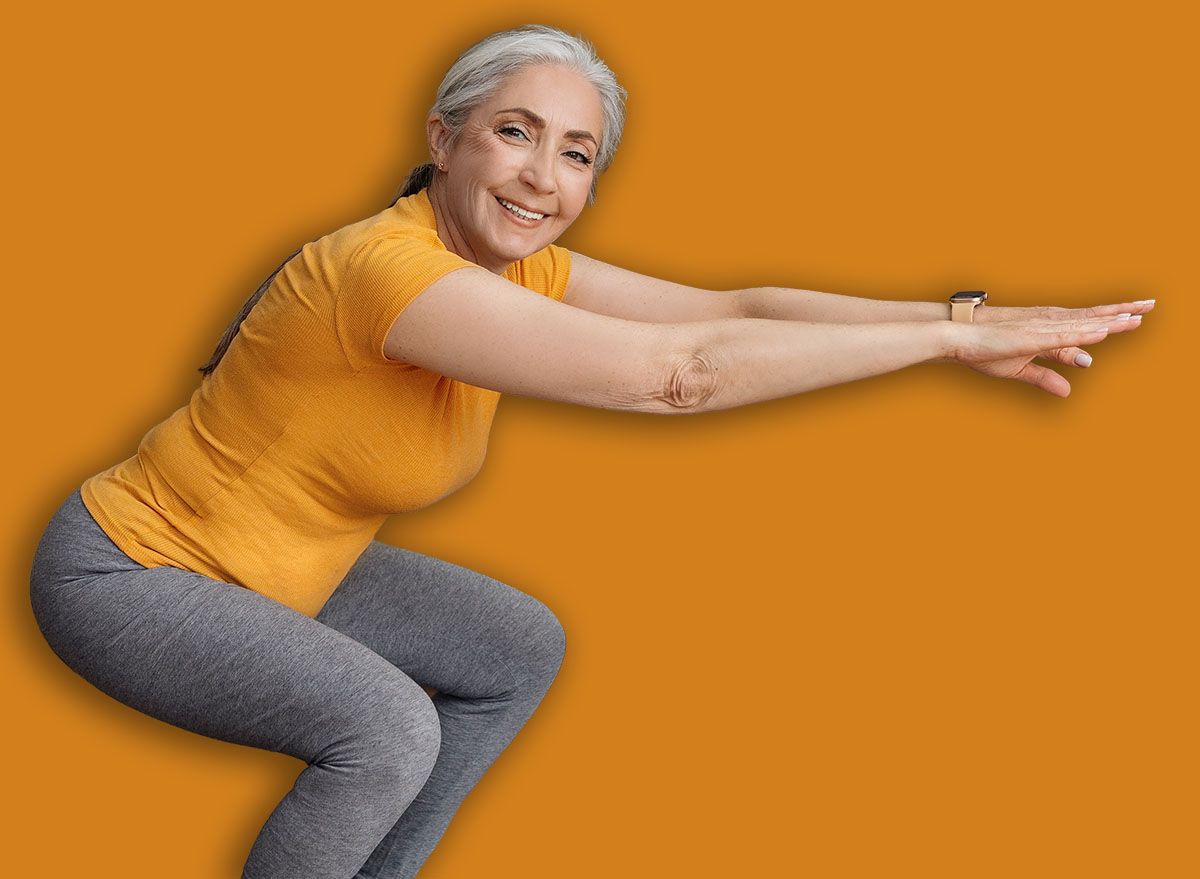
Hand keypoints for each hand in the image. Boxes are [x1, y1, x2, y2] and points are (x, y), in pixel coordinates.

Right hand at [949, 309, 1147, 396]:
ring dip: (1108, 322)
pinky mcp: (1029, 337)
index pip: (1087, 322)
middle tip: (1150, 305)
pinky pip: (1062, 336)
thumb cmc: (986, 351)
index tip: (1138, 314)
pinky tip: (1101, 333)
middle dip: (1121, 312)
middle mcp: (1048, 324)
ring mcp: (1040, 329)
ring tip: (1135, 319)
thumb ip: (1046, 377)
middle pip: (1091, 317)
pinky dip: (1083, 334)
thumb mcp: (1020, 368)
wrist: (959, 340)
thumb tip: (1069, 391)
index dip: (1112, 318)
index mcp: (1047, 330)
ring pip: (1081, 325)